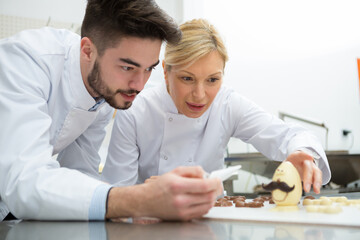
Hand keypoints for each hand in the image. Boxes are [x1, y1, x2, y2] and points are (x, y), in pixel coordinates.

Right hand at [106, 166, 222, 220]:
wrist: (146, 200)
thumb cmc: (160, 186)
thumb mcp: (174, 172)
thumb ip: (192, 170)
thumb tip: (206, 174)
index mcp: (178, 185)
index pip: (204, 185)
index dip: (215, 182)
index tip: (217, 179)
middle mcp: (180, 200)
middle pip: (208, 197)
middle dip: (216, 189)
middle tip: (216, 184)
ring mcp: (182, 211)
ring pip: (207, 205)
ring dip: (212, 197)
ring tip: (209, 191)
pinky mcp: (183, 218)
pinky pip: (202, 212)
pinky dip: (206, 205)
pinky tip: (203, 199)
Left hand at [285, 150, 321, 193]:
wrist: (296, 162)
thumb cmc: (290, 164)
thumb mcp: (284, 165)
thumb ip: (281, 172)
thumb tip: (275, 183)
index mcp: (296, 157)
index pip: (300, 154)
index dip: (305, 155)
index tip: (310, 157)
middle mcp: (306, 161)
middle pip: (308, 167)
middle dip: (308, 178)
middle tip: (306, 188)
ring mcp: (312, 166)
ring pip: (317, 172)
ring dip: (317, 182)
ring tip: (316, 190)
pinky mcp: (315, 172)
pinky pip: (318, 177)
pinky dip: (317, 184)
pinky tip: (316, 190)